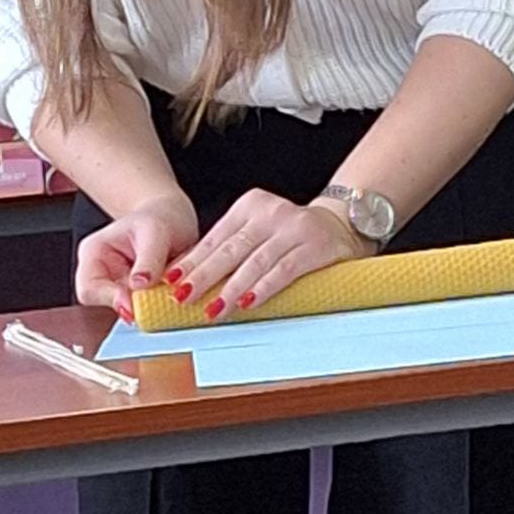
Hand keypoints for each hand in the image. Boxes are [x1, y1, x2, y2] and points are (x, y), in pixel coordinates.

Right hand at [75, 192, 199, 321]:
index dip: (111, 300)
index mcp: (94, 254)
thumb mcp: (156, 230)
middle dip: (138, 304)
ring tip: (172, 284)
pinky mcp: (141, 297)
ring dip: (153, 304)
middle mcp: (103, 274)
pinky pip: (149, 309)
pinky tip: (175, 290)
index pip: (89, 289)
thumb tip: (138, 285)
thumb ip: (148, 258)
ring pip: (132, 310)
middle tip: (162, 296)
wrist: (175, 218)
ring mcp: (122, 288)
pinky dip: (163, 304)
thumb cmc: (161, 218)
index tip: (135, 304)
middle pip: (110, 304)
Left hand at [163, 189, 371, 320]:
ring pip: (255, 262)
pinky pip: (284, 270)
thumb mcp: (258, 231)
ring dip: (231, 288)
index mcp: (251, 205)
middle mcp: (271, 212)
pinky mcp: (315, 246)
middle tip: (182, 297)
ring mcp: (294, 228)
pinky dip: (264, 288)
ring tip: (212, 309)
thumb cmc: (291, 235)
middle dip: (203, 276)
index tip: (171, 282)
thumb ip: (229, 249)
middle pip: (231, 249)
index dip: (192, 261)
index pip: (215, 237)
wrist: (342, 224)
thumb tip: (186, 278)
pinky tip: (248, 303)